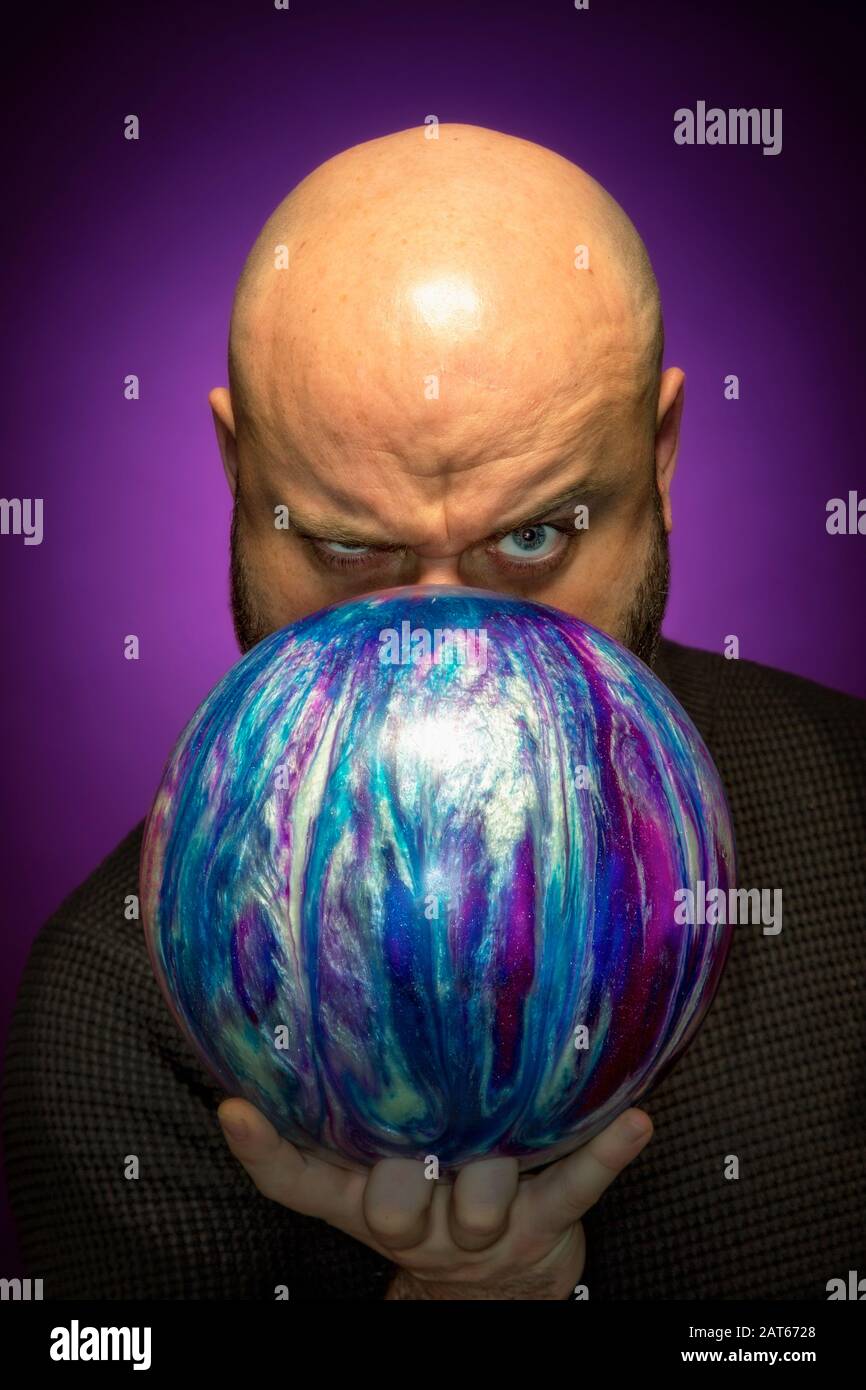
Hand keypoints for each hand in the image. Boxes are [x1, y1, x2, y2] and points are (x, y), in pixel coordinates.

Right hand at [218, 1099, 651, 1299]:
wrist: (497, 1289)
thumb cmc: (429, 1201)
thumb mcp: (370, 1172)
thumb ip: (335, 1118)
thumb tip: (296, 1029)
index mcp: (364, 1200)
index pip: (298, 1182)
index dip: (263, 1150)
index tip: (235, 1104)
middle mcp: (416, 1222)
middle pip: (390, 1200)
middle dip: (398, 1178)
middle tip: (411, 1149)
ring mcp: (484, 1227)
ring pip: (481, 1191)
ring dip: (493, 1161)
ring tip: (511, 1123)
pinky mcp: (548, 1222)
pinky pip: (577, 1185)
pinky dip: (607, 1152)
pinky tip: (637, 1118)